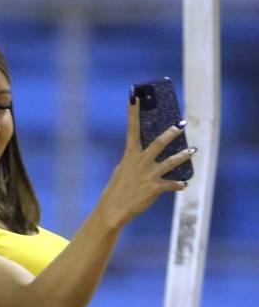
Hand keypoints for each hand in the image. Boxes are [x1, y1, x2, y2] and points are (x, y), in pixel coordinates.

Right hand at [99, 98, 194, 227]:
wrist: (114, 209)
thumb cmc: (117, 189)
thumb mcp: (123, 170)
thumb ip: (135, 159)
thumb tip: (147, 153)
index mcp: (130, 156)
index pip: (132, 130)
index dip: (133, 113)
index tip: (136, 97)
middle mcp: (140, 163)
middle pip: (158, 143)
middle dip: (171, 133)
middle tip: (181, 125)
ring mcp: (148, 175)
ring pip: (170, 162)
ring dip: (183, 156)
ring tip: (192, 150)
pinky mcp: (154, 188)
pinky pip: (171, 184)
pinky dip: (178, 184)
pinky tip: (184, 184)